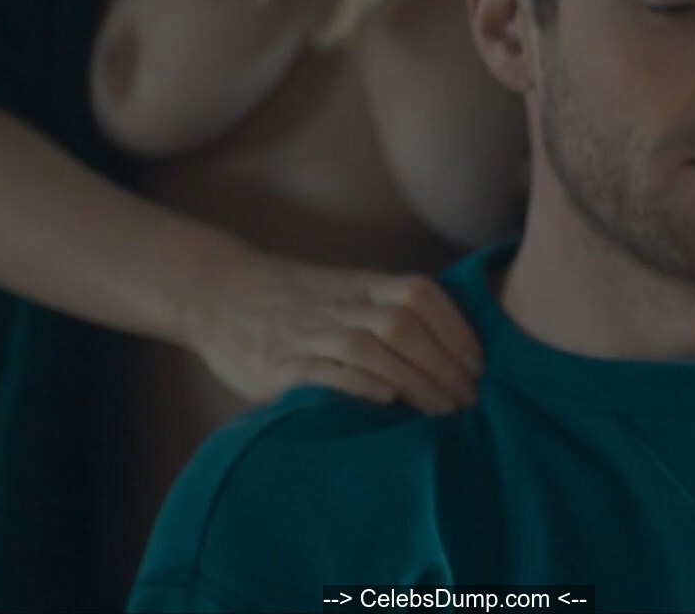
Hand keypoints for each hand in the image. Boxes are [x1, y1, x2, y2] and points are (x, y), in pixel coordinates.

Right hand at [183, 249, 483, 414]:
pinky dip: (361, 384)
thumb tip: (442, 350)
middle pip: (403, 325)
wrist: (217, 294)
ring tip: (441, 410)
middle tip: (468, 399)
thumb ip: (380, 311)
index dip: (455, 327)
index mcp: (359, 285)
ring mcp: (309, 332)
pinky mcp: (280, 363)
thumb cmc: (289, 300)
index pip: (420, 293)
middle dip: (443, 364)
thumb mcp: (339, 292)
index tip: (478, 363)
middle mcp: (339, 304)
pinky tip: (386, 400)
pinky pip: (327, 370)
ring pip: (371, 346)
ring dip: (414, 379)